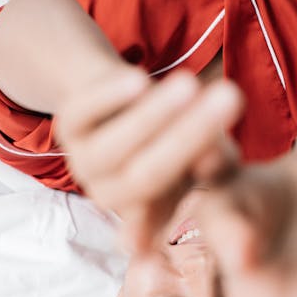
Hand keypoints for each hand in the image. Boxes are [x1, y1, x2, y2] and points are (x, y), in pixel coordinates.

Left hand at [54, 64, 243, 250]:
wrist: (128, 103)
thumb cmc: (177, 137)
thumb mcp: (203, 156)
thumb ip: (212, 163)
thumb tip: (214, 160)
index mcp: (145, 216)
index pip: (173, 209)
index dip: (197, 191)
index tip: (224, 162)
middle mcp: (109, 197)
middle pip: (147, 177)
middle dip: (189, 138)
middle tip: (230, 101)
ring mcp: (84, 163)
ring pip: (114, 149)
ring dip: (153, 116)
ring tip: (190, 85)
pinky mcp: (67, 127)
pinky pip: (83, 114)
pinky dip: (109, 97)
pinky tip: (139, 79)